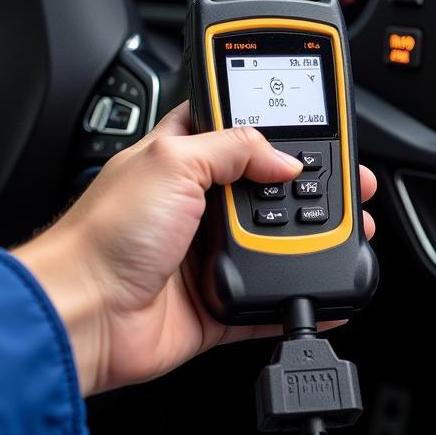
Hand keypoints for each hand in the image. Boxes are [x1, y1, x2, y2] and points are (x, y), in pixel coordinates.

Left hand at [13, 104, 376, 397]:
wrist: (83, 314)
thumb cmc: (104, 236)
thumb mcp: (173, 162)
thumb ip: (235, 148)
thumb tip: (285, 160)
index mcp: (183, 159)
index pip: (237, 127)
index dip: (275, 122)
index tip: (314, 119)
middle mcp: (198, 205)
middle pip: (270, 188)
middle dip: (312, 184)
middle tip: (351, 179)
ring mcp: (209, 253)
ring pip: (279, 242)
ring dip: (315, 237)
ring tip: (353, 227)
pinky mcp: (218, 300)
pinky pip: (272, 298)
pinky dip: (302, 295)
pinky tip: (329, 289)